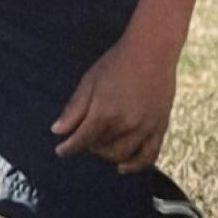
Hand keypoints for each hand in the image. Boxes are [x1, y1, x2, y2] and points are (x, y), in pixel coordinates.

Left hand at [50, 28, 181, 173]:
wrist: (152, 50)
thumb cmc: (117, 62)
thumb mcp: (89, 81)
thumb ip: (74, 109)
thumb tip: (57, 131)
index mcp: (104, 112)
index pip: (81, 141)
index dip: (68, 148)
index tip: (61, 150)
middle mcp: (125, 124)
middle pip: (100, 149)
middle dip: (89, 147)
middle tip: (85, 137)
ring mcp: (144, 128)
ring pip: (121, 155)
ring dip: (108, 155)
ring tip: (102, 145)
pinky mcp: (160, 127)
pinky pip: (149, 156)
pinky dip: (135, 165)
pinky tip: (123, 167)